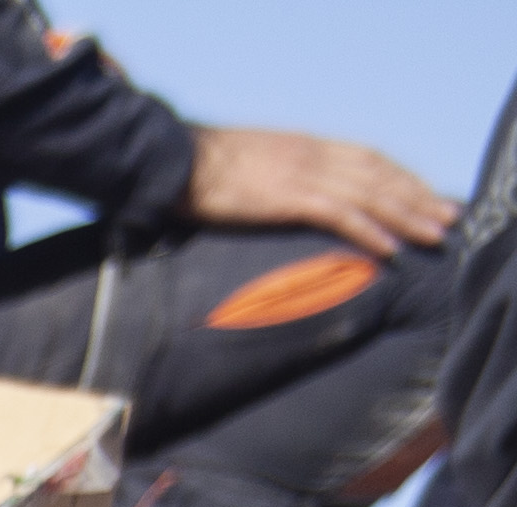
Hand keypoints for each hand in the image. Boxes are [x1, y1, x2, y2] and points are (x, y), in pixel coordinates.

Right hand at [184, 126, 457, 253]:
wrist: (170, 160)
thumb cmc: (196, 169)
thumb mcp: (247, 164)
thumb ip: (272, 174)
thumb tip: (279, 196)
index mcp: (304, 146)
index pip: (368, 158)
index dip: (401, 176)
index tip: (423, 194)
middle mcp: (313, 155)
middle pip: (380, 174)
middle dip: (418, 196)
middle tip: (446, 216)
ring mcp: (302, 175)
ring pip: (371, 194)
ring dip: (407, 215)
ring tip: (434, 235)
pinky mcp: (288, 197)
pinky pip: (341, 215)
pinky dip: (370, 231)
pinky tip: (391, 249)